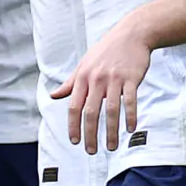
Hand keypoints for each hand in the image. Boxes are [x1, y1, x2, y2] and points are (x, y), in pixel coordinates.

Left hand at [54, 16, 152, 153]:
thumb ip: (70, 83)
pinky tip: (130, 130)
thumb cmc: (105, 52)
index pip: (74, 106)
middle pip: (90, 112)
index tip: (74, 142)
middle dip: (90, 134)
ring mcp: (114, 79)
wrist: (131, 34)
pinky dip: (130, 117)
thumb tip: (53, 96)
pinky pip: (130, 101)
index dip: (73, 126)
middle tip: (91, 151)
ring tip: (111, 147)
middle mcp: (96, 80)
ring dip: (111, 131)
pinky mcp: (131, 78)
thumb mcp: (84, 65)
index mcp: (82, 78)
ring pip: (111, 110)